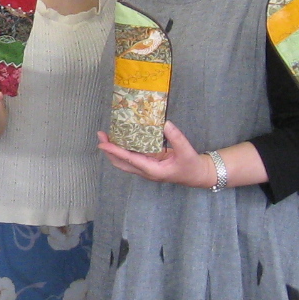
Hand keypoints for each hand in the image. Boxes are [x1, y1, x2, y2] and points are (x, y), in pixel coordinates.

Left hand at [96, 122, 210, 186]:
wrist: (197, 175)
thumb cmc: (191, 165)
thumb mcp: (186, 151)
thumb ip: (176, 138)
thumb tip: (165, 124)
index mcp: (153, 170)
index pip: (130, 159)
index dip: (115, 151)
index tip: (103, 144)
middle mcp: (146, 171)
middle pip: (121, 163)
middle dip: (109, 150)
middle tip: (101, 135)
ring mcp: (146, 168)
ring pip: (124, 161)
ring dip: (114, 150)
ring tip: (106, 136)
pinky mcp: (148, 164)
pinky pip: (132, 157)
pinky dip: (123, 149)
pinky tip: (121, 139)